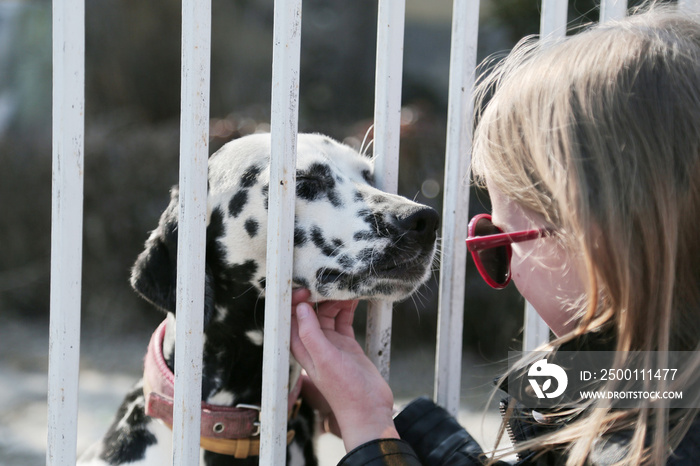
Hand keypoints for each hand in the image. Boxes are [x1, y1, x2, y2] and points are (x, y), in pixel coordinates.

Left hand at [290, 290, 398, 450]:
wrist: (369, 410)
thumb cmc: (345, 391)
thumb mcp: (325, 360)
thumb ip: (311, 333)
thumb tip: (300, 308)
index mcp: (303, 348)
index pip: (292, 318)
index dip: (296, 301)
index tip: (307, 287)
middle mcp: (314, 344)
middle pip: (310, 312)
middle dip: (318, 296)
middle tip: (330, 281)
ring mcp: (331, 343)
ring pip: (328, 313)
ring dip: (335, 300)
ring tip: (345, 286)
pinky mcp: (347, 344)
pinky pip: (344, 320)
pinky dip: (348, 308)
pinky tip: (355, 298)